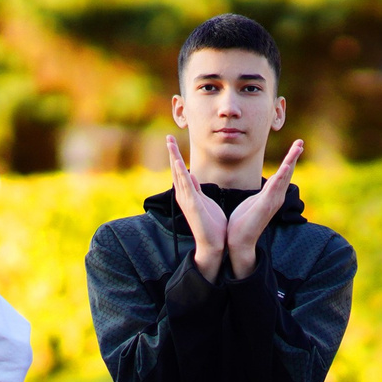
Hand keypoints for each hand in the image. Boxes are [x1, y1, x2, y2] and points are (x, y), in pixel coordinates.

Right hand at [167, 136, 227, 278]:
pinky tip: (178, 162)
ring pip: (178, 174)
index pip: (180, 172)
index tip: (173, 142)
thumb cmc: (211, 225)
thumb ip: (196, 189)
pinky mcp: (192, 205)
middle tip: (168, 137)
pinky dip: (181, 173)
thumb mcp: (204, 201)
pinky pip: (186, 186)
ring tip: (170, 143)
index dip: (176, 156)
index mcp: (188, 194)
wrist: (213, 244)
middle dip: (172, 153)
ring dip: (174, 158)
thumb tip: (191, 175)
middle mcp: (184, 196)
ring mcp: (187, 200)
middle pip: (176, 170)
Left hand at [225, 139, 302, 279]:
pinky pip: (275, 188)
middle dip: (294, 156)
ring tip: (297, 148)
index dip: (290, 159)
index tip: (296, 146)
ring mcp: (272, 202)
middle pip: (287, 172)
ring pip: (283, 178)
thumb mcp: (253, 202)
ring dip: (290, 162)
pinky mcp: (265, 206)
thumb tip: (265, 188)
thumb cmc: (243, 223)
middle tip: (300, 141)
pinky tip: (286, 166)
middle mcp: (275, 197)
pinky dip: (282, 177)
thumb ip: (261, 194)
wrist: (239, 242)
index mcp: (271, 195)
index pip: (282, 174)